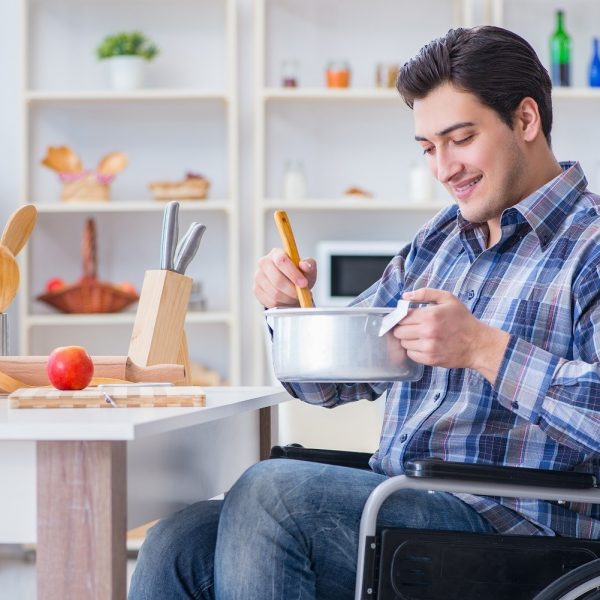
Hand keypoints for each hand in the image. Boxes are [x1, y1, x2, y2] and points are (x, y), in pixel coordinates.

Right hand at [253, 248, 316, 307]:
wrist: (289, 286)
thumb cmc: (299, 275)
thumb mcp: (308, 269)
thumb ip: (309, 266)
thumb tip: (304, 265)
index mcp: (276, 253)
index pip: (281, 260)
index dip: (293, 273)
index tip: (303, 283)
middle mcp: (264, 263)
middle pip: (277, 279)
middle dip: (292, 290)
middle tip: (301, 294)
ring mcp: (258, 277)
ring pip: (274, 293)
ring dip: (288, 298)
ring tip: (296, 297)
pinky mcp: (256, 290)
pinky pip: (270, 301)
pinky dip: (282, 304)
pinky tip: (288, 300)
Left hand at [394, 288, 509, 382]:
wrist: (478, 344)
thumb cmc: (463, 320)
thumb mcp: (448, 299)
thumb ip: (425, 293)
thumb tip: (405, 296)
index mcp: (430, 315)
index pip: (402, 317)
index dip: (402, 317)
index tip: (407, 318)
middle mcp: (427, 332)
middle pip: (399, 331)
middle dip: (404, 328)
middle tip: (414, 327)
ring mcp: (428, 347)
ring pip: (403, 343)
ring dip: (409, 340)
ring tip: (421, 336)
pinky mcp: (430, 359)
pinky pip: (410, 355)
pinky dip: (414, 350)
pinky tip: (424, 345)